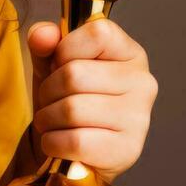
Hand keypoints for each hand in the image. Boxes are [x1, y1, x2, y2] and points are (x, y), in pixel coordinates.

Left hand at [25, 19, 158, 180]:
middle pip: (75, 74)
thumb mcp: (52, 66)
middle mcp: (143, 82)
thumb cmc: (68, 102)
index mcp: (130, 53)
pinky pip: (75, 141)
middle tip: (51, 102)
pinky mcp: (128, 150)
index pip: (97, 33)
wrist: (75, 152)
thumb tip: (42, 34)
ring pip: (72, 109)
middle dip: (48, 91)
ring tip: (52, 123)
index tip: (61, 66)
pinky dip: (53, 143)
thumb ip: (44, 43)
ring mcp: (139, 118)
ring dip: (47, 119)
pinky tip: (58, 144)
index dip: (66, 49)